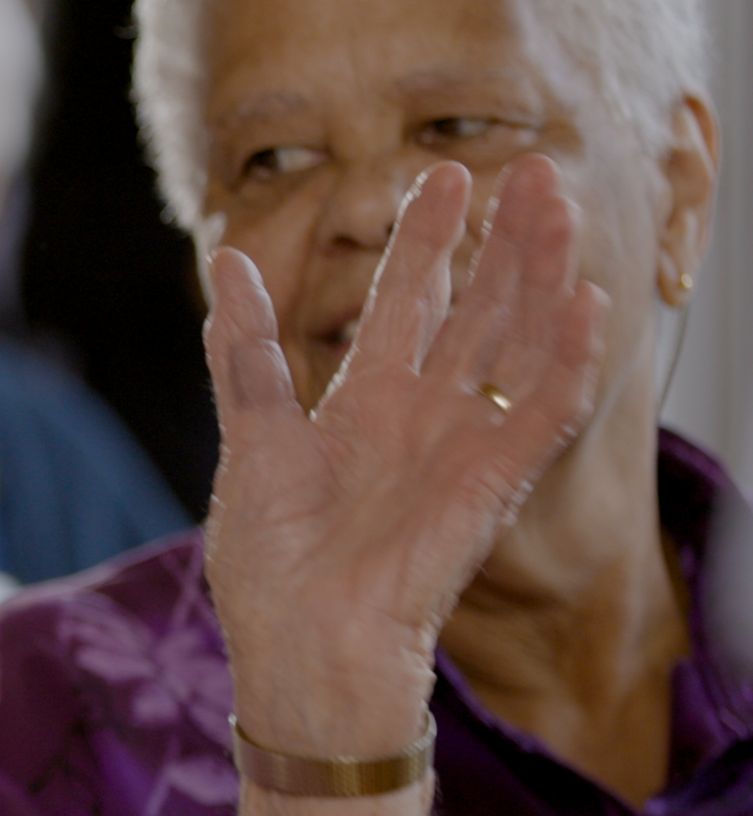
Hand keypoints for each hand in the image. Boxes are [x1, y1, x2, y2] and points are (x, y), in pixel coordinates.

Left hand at [203, 157, 604, 757]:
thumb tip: (227, 260)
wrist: (301, 647)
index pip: (405, 304)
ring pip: (517, 344)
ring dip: (542, 276)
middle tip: (534, 168)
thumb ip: (246, 352)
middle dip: (503, 241)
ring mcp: (461, 448)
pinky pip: (542, 412)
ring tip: (564, 205)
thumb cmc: (270, 565)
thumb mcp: (250, 439)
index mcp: (360, 405)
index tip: (444, 177)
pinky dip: (568, 359)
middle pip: (476, 310)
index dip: (426, 243)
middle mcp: (421, 418)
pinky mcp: (492, 485)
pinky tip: (588, 301)